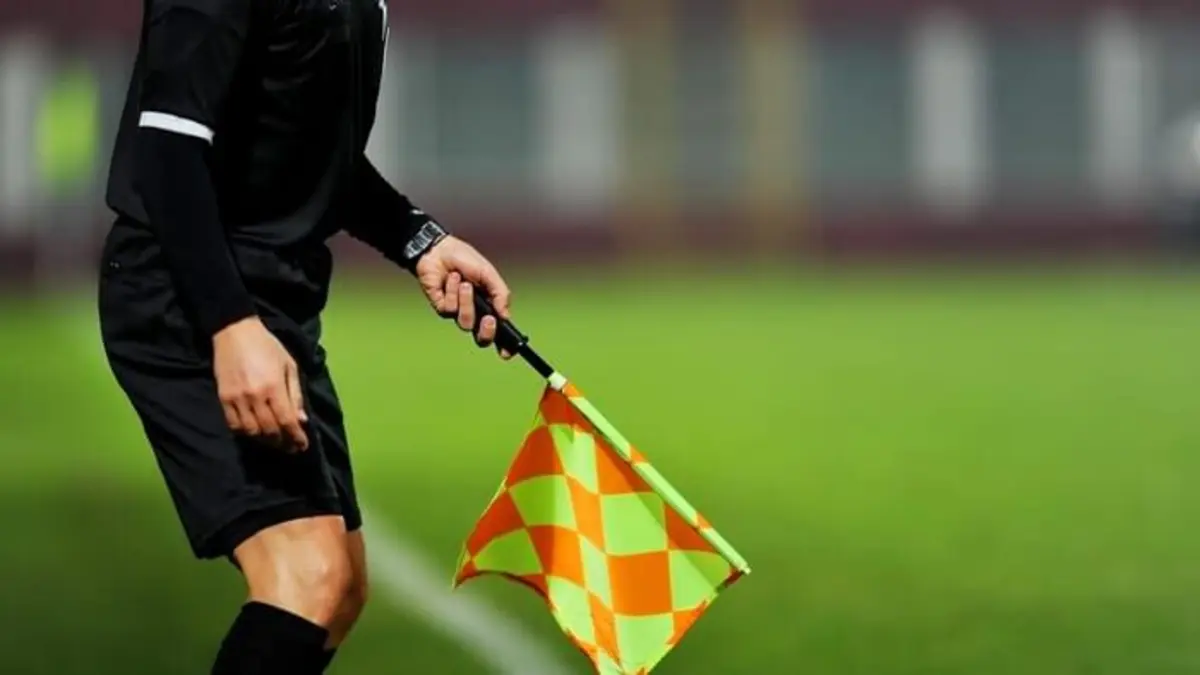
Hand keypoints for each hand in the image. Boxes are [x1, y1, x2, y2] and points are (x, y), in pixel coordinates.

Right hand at [213, 317, 309, 450]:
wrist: (234, 332)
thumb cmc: (267, 347)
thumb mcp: (289, 366)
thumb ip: (295, 394)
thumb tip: (301, 420)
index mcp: (273, 387)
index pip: (286, 421)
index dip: (296, 437)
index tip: (303, 446)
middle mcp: (254, 396)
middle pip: (269, 430)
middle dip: (283, 442)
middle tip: (290, 446)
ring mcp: (236, 399)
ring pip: (251, 431)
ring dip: (265, 440)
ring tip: (275, 441)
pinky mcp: (223, 398)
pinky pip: (233, 425)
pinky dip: (246, 433)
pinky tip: (255, 432)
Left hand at [414, 235, 513, 358]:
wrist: (439, 250)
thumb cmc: (465, 260)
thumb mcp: (488, 274)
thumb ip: (500, 294)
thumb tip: (505, 316)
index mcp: (489, 306)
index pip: (498, 332)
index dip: (504, 345)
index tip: (506, 352)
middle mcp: (474, 313)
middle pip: (482, 339)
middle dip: (487, 332)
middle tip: (489, 319)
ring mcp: (457, 312)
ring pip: (465, 323)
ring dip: (466, 302)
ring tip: (464, 283)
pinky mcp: (441, 308)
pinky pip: (449, 310)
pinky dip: (452, 293)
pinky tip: (451, 279)